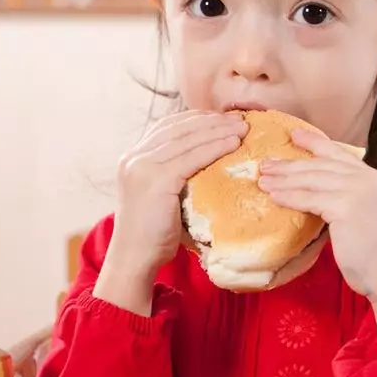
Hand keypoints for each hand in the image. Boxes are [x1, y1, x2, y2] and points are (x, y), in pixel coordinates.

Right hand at [101, 111, 247, 309]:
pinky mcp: (155, 180)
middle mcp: (134, 157)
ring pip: (188, 139)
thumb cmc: (154, 232)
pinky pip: (192, 158)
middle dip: (213, 121)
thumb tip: (209, 156)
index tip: (223, 118)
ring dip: (219, 130)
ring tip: (243, 128)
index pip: (169, 126)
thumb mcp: (162, 193)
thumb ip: (175, 171)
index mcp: (133, 157)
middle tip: (240, 119)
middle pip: (179, 128)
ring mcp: (141, 167)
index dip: (198, 118)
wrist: (135, 258)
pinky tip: (233, 144)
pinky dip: (215, 147)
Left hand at [258, 130, 376, 304]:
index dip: (314, 142)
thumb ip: (344, 197)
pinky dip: (289, 196)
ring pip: (311, 179)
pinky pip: (309, 198)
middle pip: (319, 165)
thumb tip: (312, 192)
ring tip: (263, 180)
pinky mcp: (345, 206)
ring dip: (284, 179)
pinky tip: (274, 196)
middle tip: (266, 165)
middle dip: (290, 164)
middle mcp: (366, 178)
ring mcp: (357, 190)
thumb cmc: (374, 250)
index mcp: (371, 177)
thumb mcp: (362, 213)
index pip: (337, 153)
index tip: (293, 135)